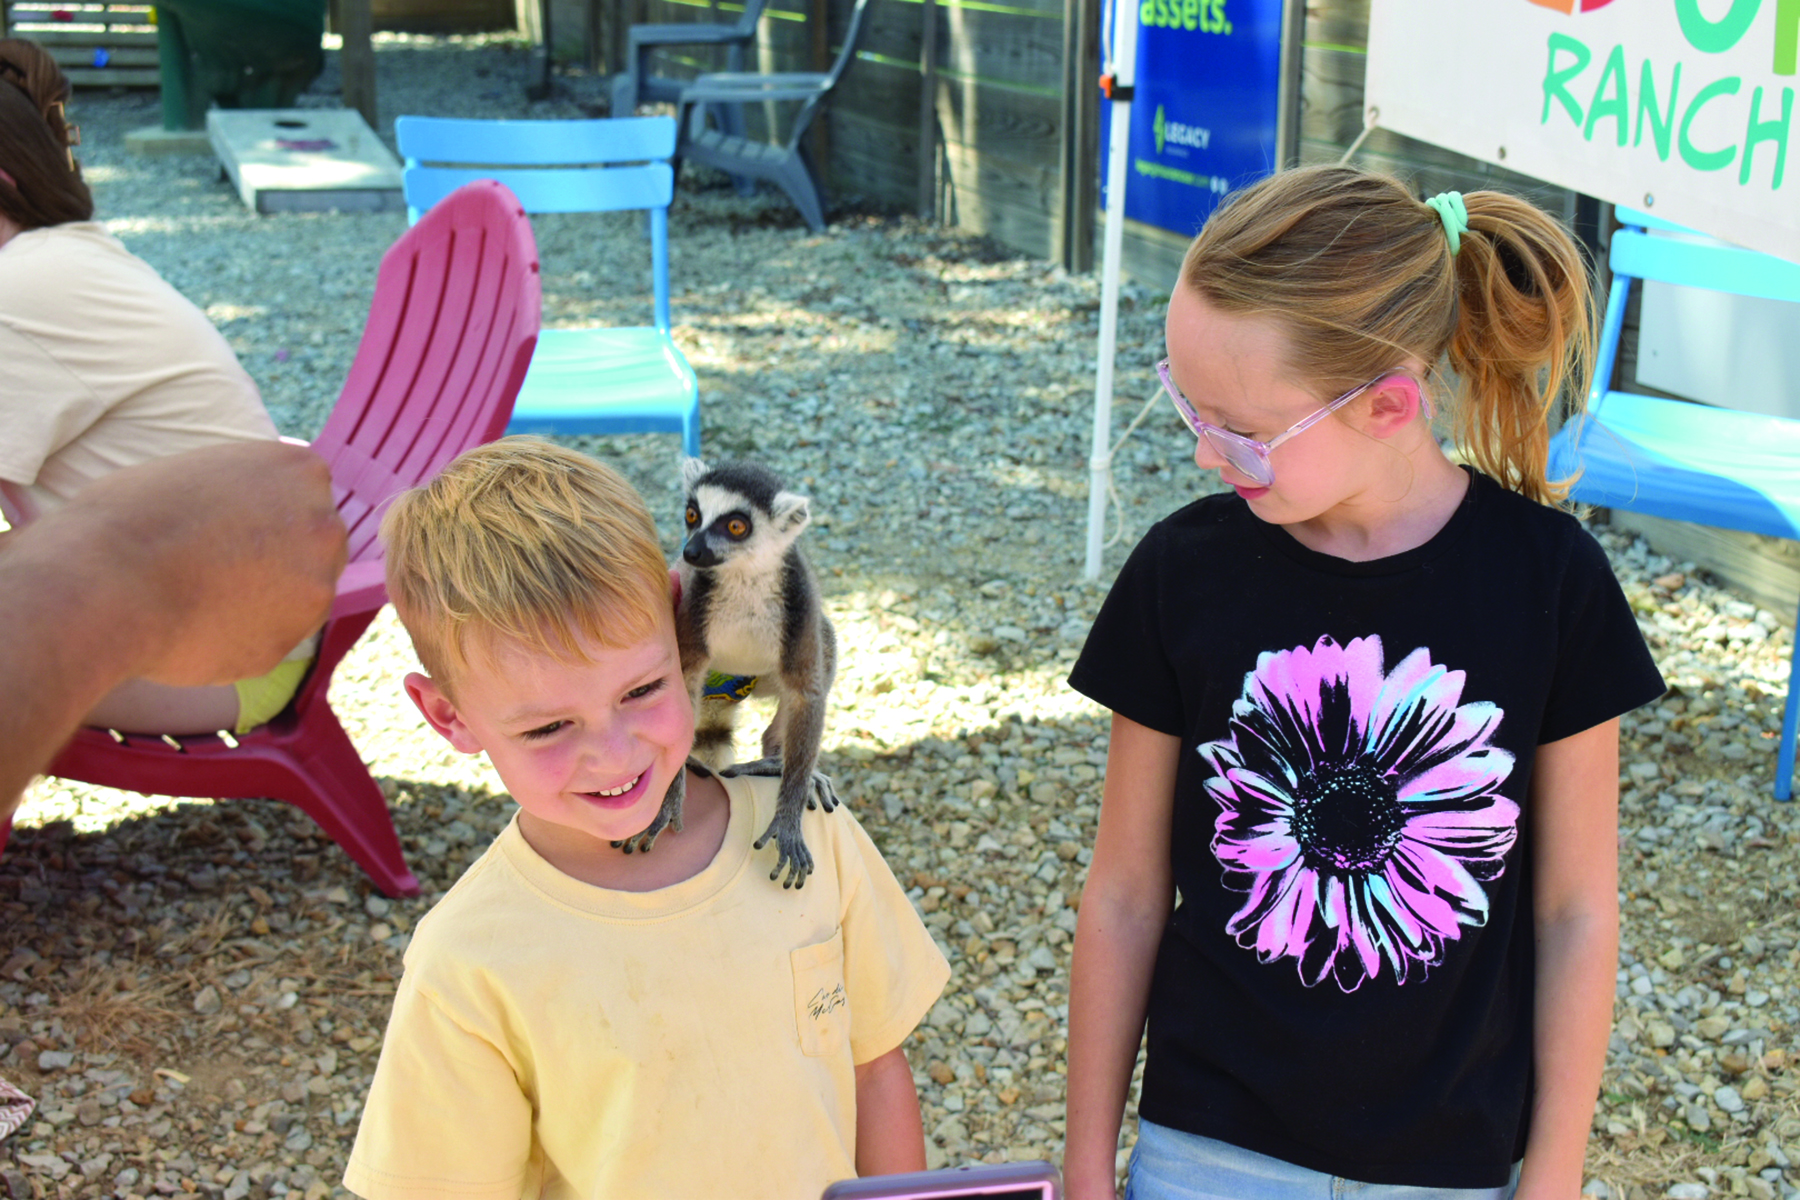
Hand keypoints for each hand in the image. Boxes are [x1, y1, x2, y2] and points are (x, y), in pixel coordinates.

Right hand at [40, 440, 346, 685]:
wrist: (105, 584)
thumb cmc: (129, 518)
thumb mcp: (199, 472)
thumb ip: (245, 490)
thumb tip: (255, 509)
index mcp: (300, 471)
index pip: (305, 496)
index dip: (268, 517)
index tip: (233, 531)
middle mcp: (324, 525)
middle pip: (318, 546)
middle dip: (281, 559)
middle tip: (221, 569)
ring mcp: (316, 586)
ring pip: (301, 598)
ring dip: (265, 601)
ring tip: (201, 599)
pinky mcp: (292, 640)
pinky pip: (271, 639)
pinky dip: (243, 639)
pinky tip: (197, 628)